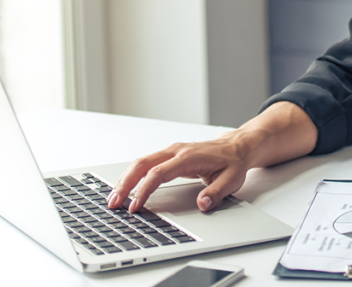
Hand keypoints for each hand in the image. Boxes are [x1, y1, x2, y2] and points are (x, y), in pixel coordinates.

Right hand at [106, 101, 317, 213]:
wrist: (237, 147)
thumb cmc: (233, 162)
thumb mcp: (231, 180)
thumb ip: (216, 193)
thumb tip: (202, 204)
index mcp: (189, 157)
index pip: (159, 173)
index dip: (144, 189)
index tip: (135, 205)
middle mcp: (176, 151)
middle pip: (142, 164)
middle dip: (125, 183)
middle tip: (113, 203)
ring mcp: (171, 152)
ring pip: (141, 162)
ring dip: (125, 179)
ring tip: (113, 199)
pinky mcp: (170, 156)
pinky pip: (146, 164)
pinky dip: (133, 175)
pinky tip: (126, 188)